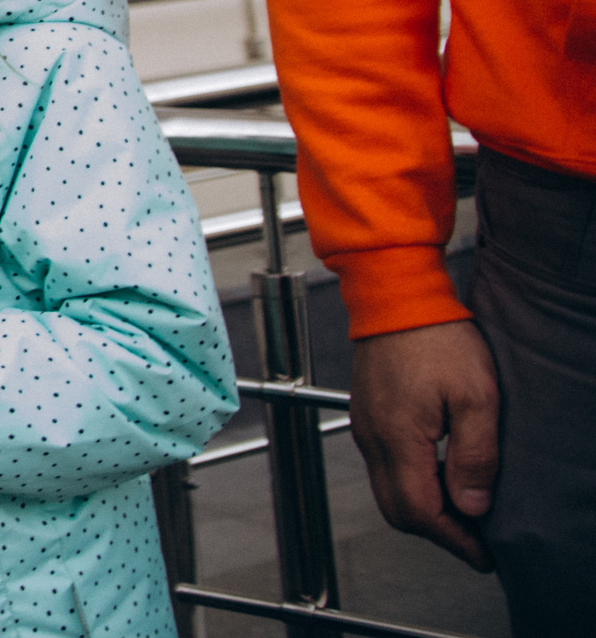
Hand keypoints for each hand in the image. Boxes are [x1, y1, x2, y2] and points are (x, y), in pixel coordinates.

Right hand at [349, 319, 499, 570]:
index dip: (454, 539)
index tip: (483, 553)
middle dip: (437, 532)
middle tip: (474, 539)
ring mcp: (365, 426)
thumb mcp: (476, 397)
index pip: (420, 511)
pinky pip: (382, 466)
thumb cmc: (436, 338)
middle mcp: (373, 438)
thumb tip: (471, 505)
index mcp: (398, 437)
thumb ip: (475, 456)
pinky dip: (410, 484)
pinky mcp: (366, 414)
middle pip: (397, 511)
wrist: (394, 296)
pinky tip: (439, 472)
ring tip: (462, 508)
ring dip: (424, 508)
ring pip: (387, 491)